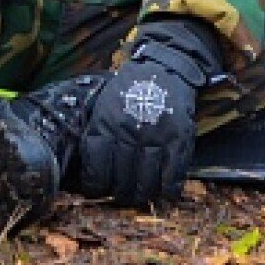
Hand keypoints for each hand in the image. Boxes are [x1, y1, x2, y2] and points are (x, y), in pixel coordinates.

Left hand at [77, 19, 224, 205]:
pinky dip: (166, 191)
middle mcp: (130, 132)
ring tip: (138, 195)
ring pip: (146, 183)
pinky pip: (172, 177)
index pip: (97, 167)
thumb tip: (86, 168)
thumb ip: (97, 133)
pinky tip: (161, 192)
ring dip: (140, 196)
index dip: (95, 185)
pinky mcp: (179, 141)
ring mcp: (157, 138)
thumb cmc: (129, 90)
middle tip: (119, 195)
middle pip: (121, 180)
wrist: (164, 69)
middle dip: (118, 194)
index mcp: (107, 123)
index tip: (95, 190)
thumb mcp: (104, 104)